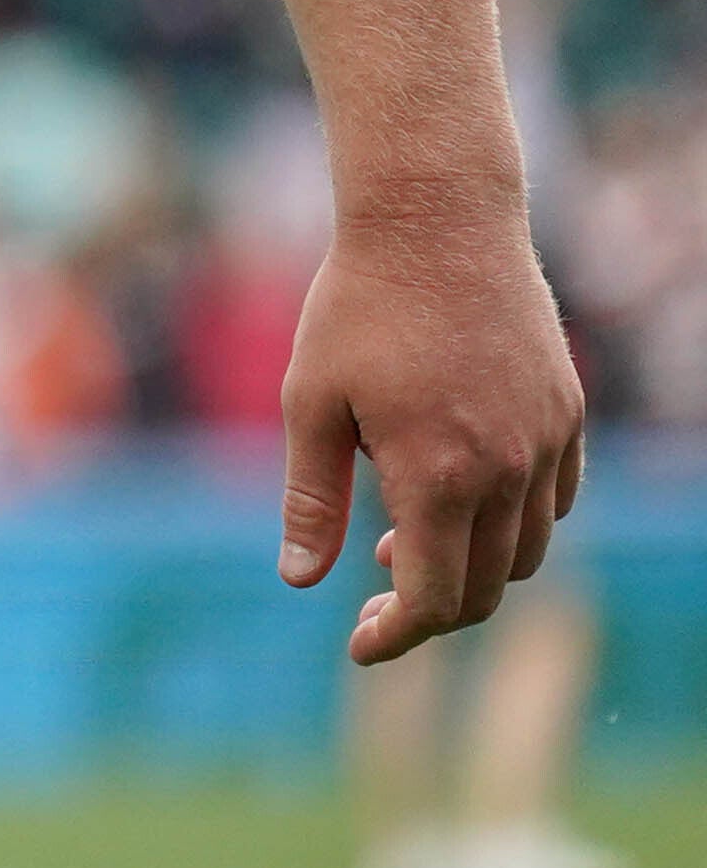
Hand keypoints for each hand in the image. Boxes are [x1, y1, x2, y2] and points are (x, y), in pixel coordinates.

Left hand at [281, 182, 583, 660]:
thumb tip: (301, 580)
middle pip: (488, 586)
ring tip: (407, 543)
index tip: (360, 646)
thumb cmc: (356, 307)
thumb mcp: (309, 401)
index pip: (437, 599)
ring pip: (529, 549)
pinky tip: (462, 497)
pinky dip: (515, 521)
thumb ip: (310, 498)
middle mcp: (508, 469)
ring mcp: (547, 441)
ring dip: (474, 567)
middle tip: (375, 600)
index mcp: (438, 475)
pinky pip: (556, 499)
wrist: (435, 221)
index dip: (399, 636)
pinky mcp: (567, 412)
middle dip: (432, 610)